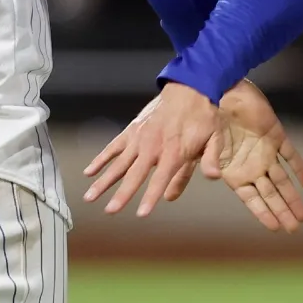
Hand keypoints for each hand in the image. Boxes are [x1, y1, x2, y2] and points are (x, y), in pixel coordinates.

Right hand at [83, 81, 220, 216]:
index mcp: (174, 151)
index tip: (140, 214)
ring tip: (90, 197)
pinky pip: (113, 146)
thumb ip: (210, 159)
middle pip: (134, 174)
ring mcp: (139, 138)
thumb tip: (213, 177)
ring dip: (104, 181)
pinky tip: (88, 172)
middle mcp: (153, 146)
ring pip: (118, 163)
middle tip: (110, 211)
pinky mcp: (131, 130)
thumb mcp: (214, 137)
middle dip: (121, 194)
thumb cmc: (202, 116)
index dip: (150, 197)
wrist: (188, 88)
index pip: (160, 179)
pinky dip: (100, 159)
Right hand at [208, 81, 302, 232]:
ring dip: (292, 197)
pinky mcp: (275, 135)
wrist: (218, 91)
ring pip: (282, 180)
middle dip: (282, 211)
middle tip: (295, 228)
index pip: (252, 199)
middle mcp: (251, 166)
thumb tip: (185, 190)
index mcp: (234, 172)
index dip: (263, 214)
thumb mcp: (199, 149)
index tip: (275, 229)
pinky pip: (291, 154)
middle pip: (270, 194)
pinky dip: (300, 168)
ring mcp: (264, 151)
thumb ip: (194, 169)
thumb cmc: (206, 120)